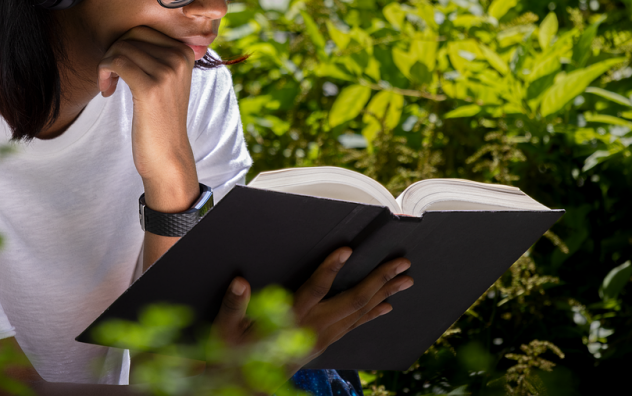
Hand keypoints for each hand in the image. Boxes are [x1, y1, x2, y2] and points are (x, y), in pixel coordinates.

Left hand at [98, 26, 198, 212]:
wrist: (167, 154)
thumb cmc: (159, 118)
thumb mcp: (165, 80)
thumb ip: (155, 54)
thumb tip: (126, 31)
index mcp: (185, 52)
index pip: (143, 29)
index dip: (123, 46)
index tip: (120, 70)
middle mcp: (179, 58)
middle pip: (131, 35)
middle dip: (113, 52)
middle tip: (110, 77)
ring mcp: (167, 71)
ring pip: (120, 48)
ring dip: (106, 66)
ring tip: (108, 86)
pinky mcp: (150, 87)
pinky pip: (116, 62)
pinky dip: (104, 74)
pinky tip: (107, 92)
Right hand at [211, 247, 412, 369]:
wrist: (247, 387)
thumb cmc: (234, 356)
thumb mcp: (226, 331)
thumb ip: (233, 306)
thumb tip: (239, 282)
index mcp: (291, 319)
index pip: (315, 290)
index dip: (330, 269)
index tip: (346, 250)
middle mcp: (313, 328)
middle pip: (353, 301)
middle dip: (379, 280)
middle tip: (401, 263)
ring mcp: (322, 338)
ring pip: (360, 313)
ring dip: (384, 294)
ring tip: (405, 280)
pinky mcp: (324, 343)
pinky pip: (355, 326)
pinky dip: (373, 314)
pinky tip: (387, 306)